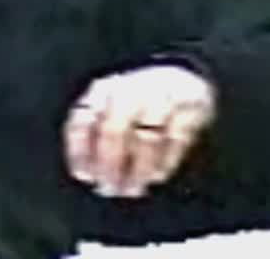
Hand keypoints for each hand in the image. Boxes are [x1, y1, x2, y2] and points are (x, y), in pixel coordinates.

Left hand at [64, 64, 215, 197]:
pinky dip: (164, 163)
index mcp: (102, 90)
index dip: (80, 151)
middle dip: (109, 165)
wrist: (180, 81)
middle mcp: (129, 90)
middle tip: (109, 189)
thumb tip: (85, 174)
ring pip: (146, 139)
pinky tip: (156, 177)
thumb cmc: (134, 106)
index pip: (83, 120)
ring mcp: (160, 98)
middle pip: (113, 131)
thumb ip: (92, 136)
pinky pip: (175, 141)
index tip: (84, 176)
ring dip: (137, 170)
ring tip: (132, 189)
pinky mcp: (189, 109)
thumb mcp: (107, 111)